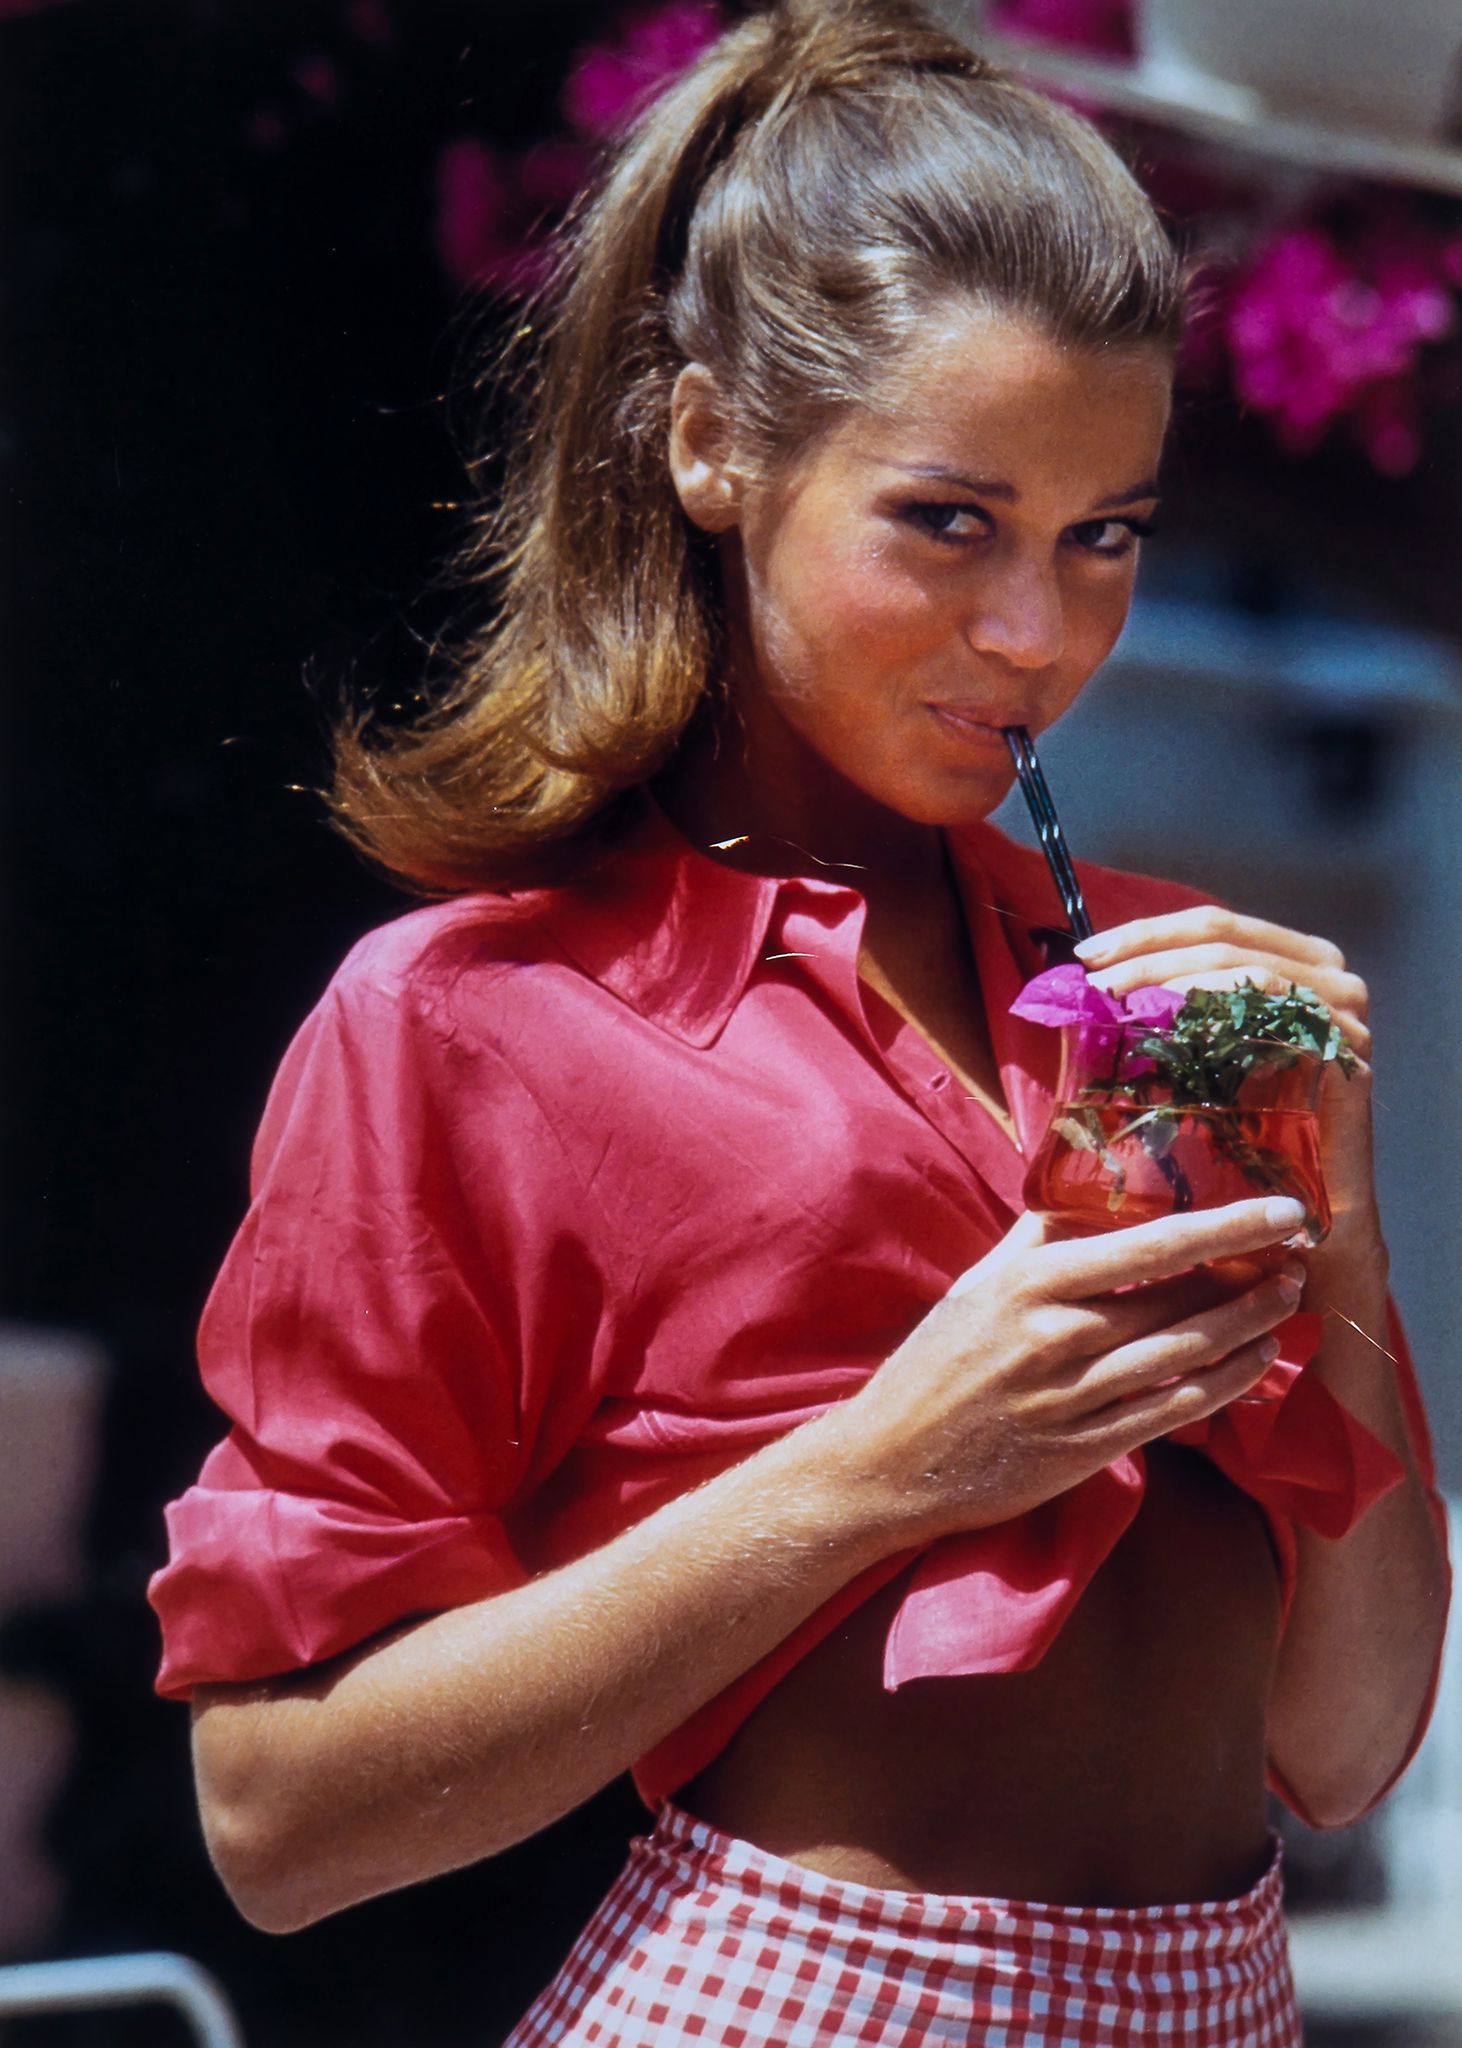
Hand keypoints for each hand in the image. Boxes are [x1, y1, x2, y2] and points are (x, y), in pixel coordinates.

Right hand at [845, 1197, 1307, 1546]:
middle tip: (1297, 1258)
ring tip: (1287, 1305)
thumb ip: (1038, 1237)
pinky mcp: (1082, 1451)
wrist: (888, 1462)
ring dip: (1249, 1331)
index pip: (1150, 1246)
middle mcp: (1054, 1337)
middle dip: (1250, 1278)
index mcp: (1029, 1282)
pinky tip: (1255, 1367)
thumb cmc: (934, 1363)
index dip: (1226, 1227)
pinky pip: (1170, 1414)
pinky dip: (1222, 1388)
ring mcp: (1071, 1399)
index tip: (1280, 1211)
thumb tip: (1094, 1189)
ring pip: (1185, 1358)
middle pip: (1179, 1303)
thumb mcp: (977, 1283)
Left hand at [1073, 907, 1379, 1247]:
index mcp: (1293, 962)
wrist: (1297, 1213)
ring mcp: (1342, 1009)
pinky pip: (1270, 1009)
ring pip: (1241, 966)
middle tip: (1094, 979)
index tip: (1087, 955)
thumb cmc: (1240, 1137)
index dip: (1147, 932)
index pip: (1212, 924)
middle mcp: (1327, 975)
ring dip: (1168, 976)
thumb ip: (1170, 1011)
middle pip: (1222, 935)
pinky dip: (1212, 1006)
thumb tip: (1087, 978)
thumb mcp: (1198, 1059)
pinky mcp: (1345, 1049)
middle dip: (1147, 951)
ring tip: (1115, 999)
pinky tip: (1166, 1021)